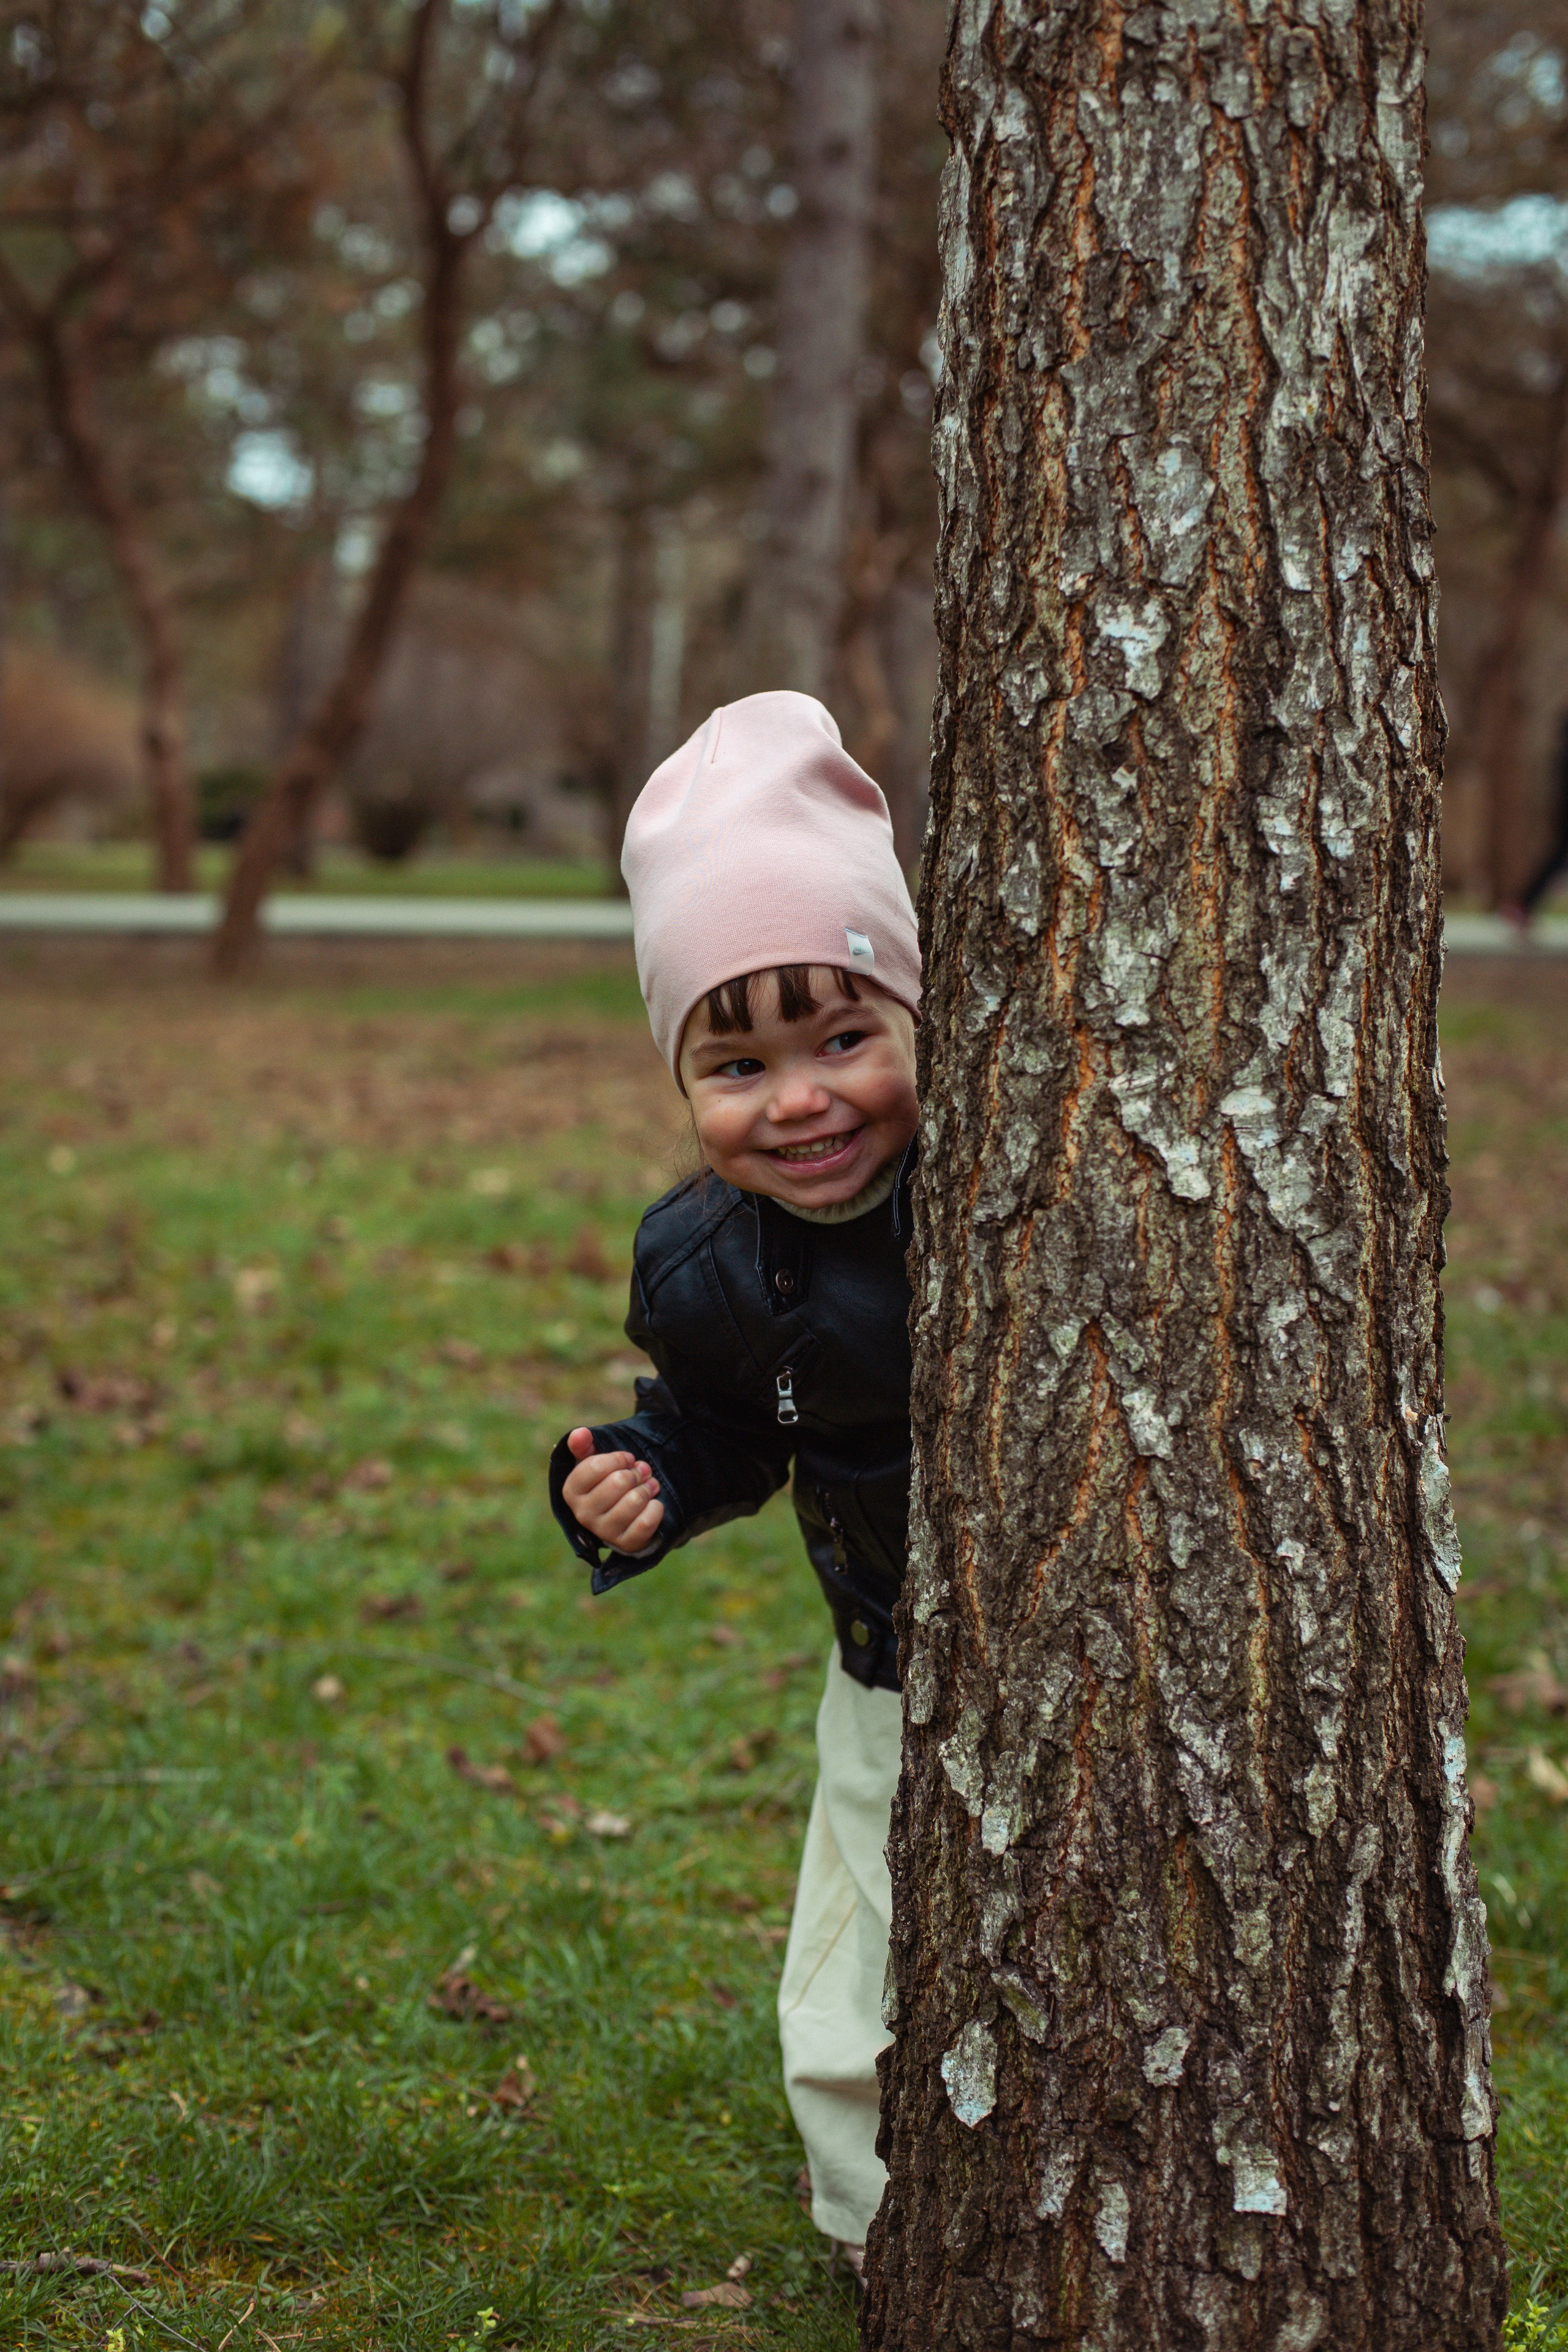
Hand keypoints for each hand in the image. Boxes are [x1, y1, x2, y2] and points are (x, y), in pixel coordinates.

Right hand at [562, 1427, 664, 1553]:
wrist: (623, 1517)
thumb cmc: (607, 1483)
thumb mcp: (594, 1462)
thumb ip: (584, 1446)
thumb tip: (580, 1433)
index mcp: (572, 1491)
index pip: (596, 1466)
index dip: (618, 1458)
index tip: (626, 1459)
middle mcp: (583, 1514)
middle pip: (620, 1481)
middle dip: (636, 1473)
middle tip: (640, 1474)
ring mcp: (604, 1532)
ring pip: (635, 1500)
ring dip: (647, 1489)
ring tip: (647, 1487)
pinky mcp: (626, 1544)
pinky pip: (647, 1522)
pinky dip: (656, 1508)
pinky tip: (653, 1504)